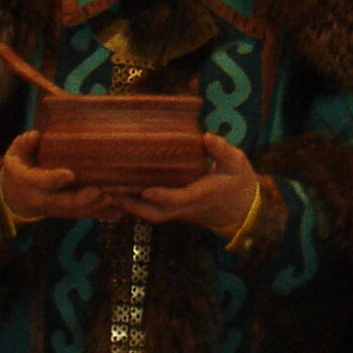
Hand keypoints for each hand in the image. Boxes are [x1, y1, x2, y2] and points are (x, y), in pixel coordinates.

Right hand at [0, 129, 126, 224]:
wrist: (17, 197)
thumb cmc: (20, 168)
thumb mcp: (15, 154)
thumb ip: (24, 145)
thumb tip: (35, 136)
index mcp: (28, 182)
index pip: (41, 181)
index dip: (54, 179)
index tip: (69, 175)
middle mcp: (45, 199)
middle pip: (64, 202)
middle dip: (82, 199)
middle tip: (98, 192)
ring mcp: (59, 208)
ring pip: (78, 211)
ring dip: (97, 207)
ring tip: (115, 199)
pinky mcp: (70, 212)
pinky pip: (87, 214)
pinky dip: (103, 214)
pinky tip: (120, 210)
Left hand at [118, 133, 262, 236]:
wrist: (244, 209)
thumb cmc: (239, 182)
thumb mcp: (237, 163)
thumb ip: (222, 151)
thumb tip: (207, 137)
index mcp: (201, 195)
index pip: (179, 199)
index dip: (162, 196)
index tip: (145, 190)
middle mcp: (187, 207)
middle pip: (157, 214)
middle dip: (134, 207)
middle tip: (112, 194)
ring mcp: (180, 211)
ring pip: (152, 215)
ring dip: (130, 206)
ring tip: (108, 191)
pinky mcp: (176, 210)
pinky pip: (154, 211)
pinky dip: (136, 205)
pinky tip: (121, 191)